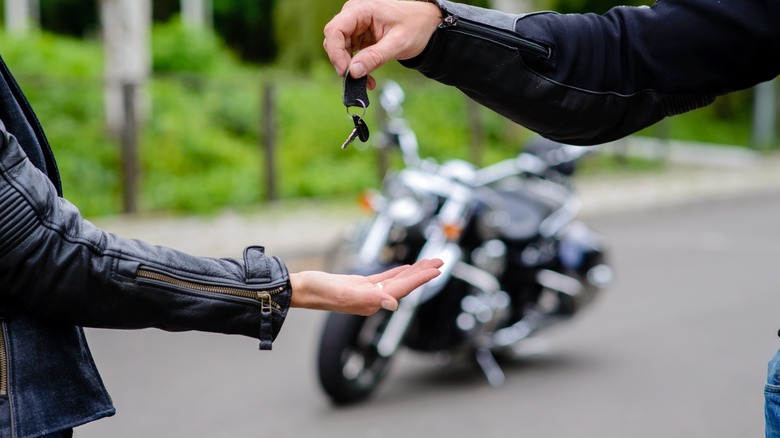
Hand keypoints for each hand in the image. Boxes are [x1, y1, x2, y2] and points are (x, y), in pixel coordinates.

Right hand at [289, 258, 442, 314]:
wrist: (300, 289)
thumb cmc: (317, 291)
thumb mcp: (343, 292)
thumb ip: (368, 298)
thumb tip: (394, 304)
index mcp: (371, 301)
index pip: (402, 288)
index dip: (421, 278)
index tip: (437, 269)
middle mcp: (372, 299)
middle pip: (404, 285)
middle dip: (423, 273)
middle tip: (441, 262)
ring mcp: (366, 292)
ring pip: (396, 280)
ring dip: (413, 271)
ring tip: (429, 263)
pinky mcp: (359, 285)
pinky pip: (384, 279)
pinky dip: (397, 272)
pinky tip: (405, 268)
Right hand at [323, 0, 441, 88]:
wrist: (427, 25)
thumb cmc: (416, 27)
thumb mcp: (397, 44)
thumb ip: (374, 57)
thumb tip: (353, 72)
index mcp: (361, 9)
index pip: (335, 30)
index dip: (335, 52)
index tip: (345, 72)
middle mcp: (354, 14)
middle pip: (333, 40)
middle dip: (342, 62)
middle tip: (356, 80)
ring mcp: (355, 25)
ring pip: (340, 49)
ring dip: (350, 68)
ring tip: (367, 82)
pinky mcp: (359, 36)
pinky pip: (349, 53)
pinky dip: (356, 67)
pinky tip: (368, 77)